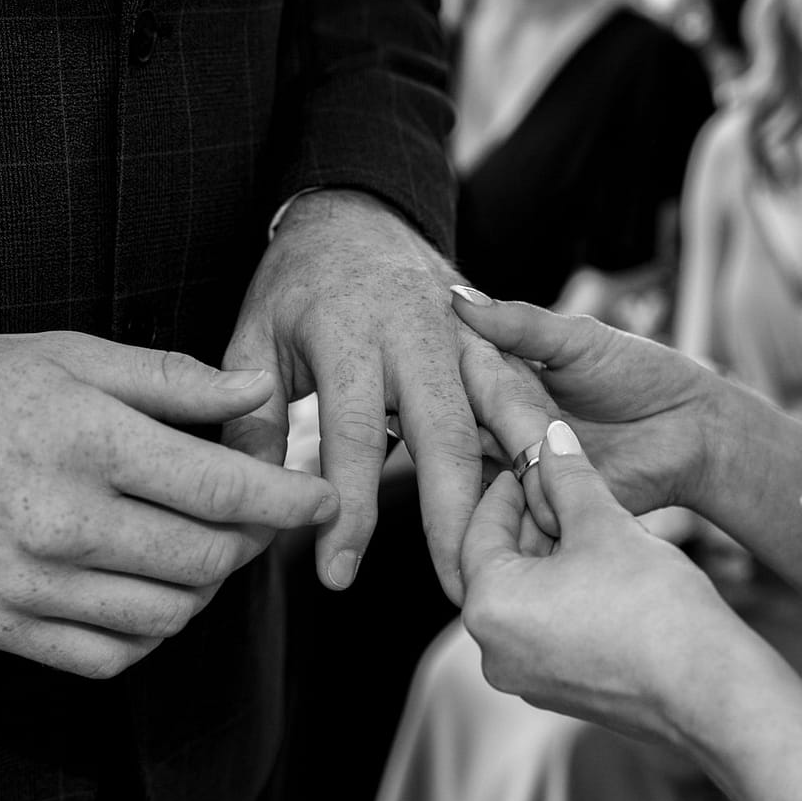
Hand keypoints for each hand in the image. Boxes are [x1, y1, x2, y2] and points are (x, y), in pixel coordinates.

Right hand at [0, 332, 339, 677]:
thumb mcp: (70, 354)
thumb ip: (172, 379)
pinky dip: (149, 635)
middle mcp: (62, 519)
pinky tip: (149, 594)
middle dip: (252, 544)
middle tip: (258, 522)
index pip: (221, 491)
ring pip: (166, 616)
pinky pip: (108, 656)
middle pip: (205, 560)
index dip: (288, 502)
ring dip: (205, 590)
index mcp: (87, 440)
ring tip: (204, 553)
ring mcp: (28, 582)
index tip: (322, 499)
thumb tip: (257, 395)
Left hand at [222, 190, 554, 601]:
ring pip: (506, 414)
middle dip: (454, 518)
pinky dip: (541, 454)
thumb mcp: (254, 337)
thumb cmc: (297, 284)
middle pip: (446, 433)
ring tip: (516, 556)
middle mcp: (419, 330)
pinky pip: (527, 400)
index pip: (352, 434)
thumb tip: (258, 503)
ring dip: (516, 487)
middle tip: (458, 591)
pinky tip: (547, 509)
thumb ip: (254, 419)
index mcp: (350, 330)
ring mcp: (471, 331)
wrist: (358, 210)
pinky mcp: (502, 338)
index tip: (337, 577)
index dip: (346, 510)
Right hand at [451, 290, 717, 518]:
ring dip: (487, 454)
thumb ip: (520, 325)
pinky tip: (523, 475)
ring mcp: (521, 470)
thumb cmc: (640, 376)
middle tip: (480, 404)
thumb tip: (458, 297)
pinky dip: (515, 493)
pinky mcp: (544, 508)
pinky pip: (515, 507)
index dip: (442, 369)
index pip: (457, 379)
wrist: (693, 430)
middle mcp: (503, 430)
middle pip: (460, 427)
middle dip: (460, 415)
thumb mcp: (578, 340)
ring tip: (513, 436)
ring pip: (480, 468)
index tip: (430, 353)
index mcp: (505, 385)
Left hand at [459, 420, 735, 744]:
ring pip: (528, 599)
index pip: (477, 531)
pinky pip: (549, 630)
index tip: (526, 462)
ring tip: (589, 522)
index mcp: (488, 608)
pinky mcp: (561, 693)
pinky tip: (604, 568)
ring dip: (553, 557)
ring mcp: (527, 679)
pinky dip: (566, 594)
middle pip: (501, 568)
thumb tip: (551, 437)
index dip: (505, 489)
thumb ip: (569, 477)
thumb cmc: (651, 606)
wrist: (709, 690)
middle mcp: (494, 651)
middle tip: (558, 486)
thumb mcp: (604, 525)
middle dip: (531, 523)